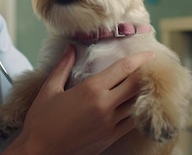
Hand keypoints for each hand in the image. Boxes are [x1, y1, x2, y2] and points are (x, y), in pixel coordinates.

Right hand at [3, 45, 154, 154]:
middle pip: (136, 85)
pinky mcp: (111, 138)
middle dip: (145, 74)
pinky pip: (131, 122)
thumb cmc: (41, 120)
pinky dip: (136, 112)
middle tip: (150, 68)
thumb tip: (71, 47)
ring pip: (137, 104)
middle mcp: (105, 105)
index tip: (149, 54)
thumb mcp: (49, 89)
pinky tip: (135, 106)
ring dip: (142, 93)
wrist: (40, 152)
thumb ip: (63, 66)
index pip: (124, 69)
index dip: (140, 59)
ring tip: (145, 86)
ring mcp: (110, 124)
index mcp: (90, 89)